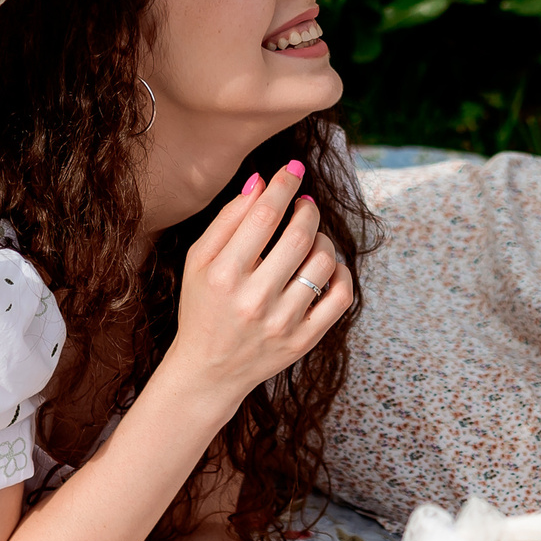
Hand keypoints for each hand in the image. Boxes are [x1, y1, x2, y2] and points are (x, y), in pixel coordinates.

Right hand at [161, 158, 354, 411]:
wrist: (208, 370)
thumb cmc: (203, 307)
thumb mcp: (199, 261)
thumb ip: (227, 220)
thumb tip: (260, 182)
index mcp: (224, 275)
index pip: (263, 217)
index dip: (283, 186)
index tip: (294, 170)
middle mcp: (255, 299)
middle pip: (299, 236)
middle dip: (308, 209)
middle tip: (305, 203)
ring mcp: (283, 323)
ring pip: (323, 262)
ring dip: (322, 239)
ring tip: (309, 238)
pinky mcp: (305, 340)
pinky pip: (341, 297)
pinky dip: (340, 273)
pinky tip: (325, 266)